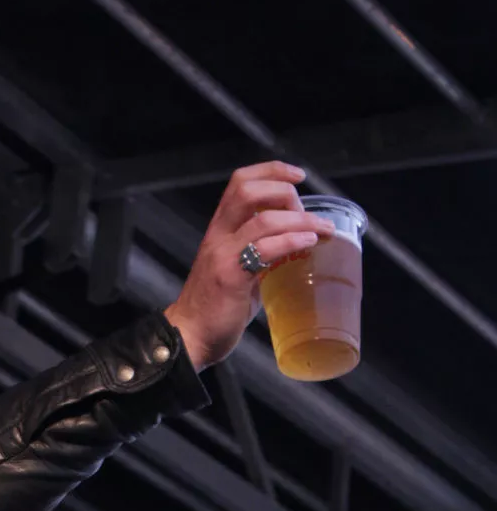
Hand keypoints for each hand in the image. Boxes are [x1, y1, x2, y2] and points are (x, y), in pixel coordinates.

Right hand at [164, 161, 335, 370]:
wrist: (188, 339)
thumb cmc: (213, 311)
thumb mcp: (237, 274)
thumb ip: (261, 259)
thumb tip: (293, 253)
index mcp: (219, 231)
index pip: (240, 183)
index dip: (271, 171)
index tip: (297, 176)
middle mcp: (218, 236)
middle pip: (248, 189)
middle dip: (284, 190)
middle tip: (307, 209)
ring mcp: (223, 255)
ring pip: (263, 219)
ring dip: (300, 219)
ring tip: (322, 229)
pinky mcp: (230, 277)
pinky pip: (265, 250)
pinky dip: (293, 241)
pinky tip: (309, 244)